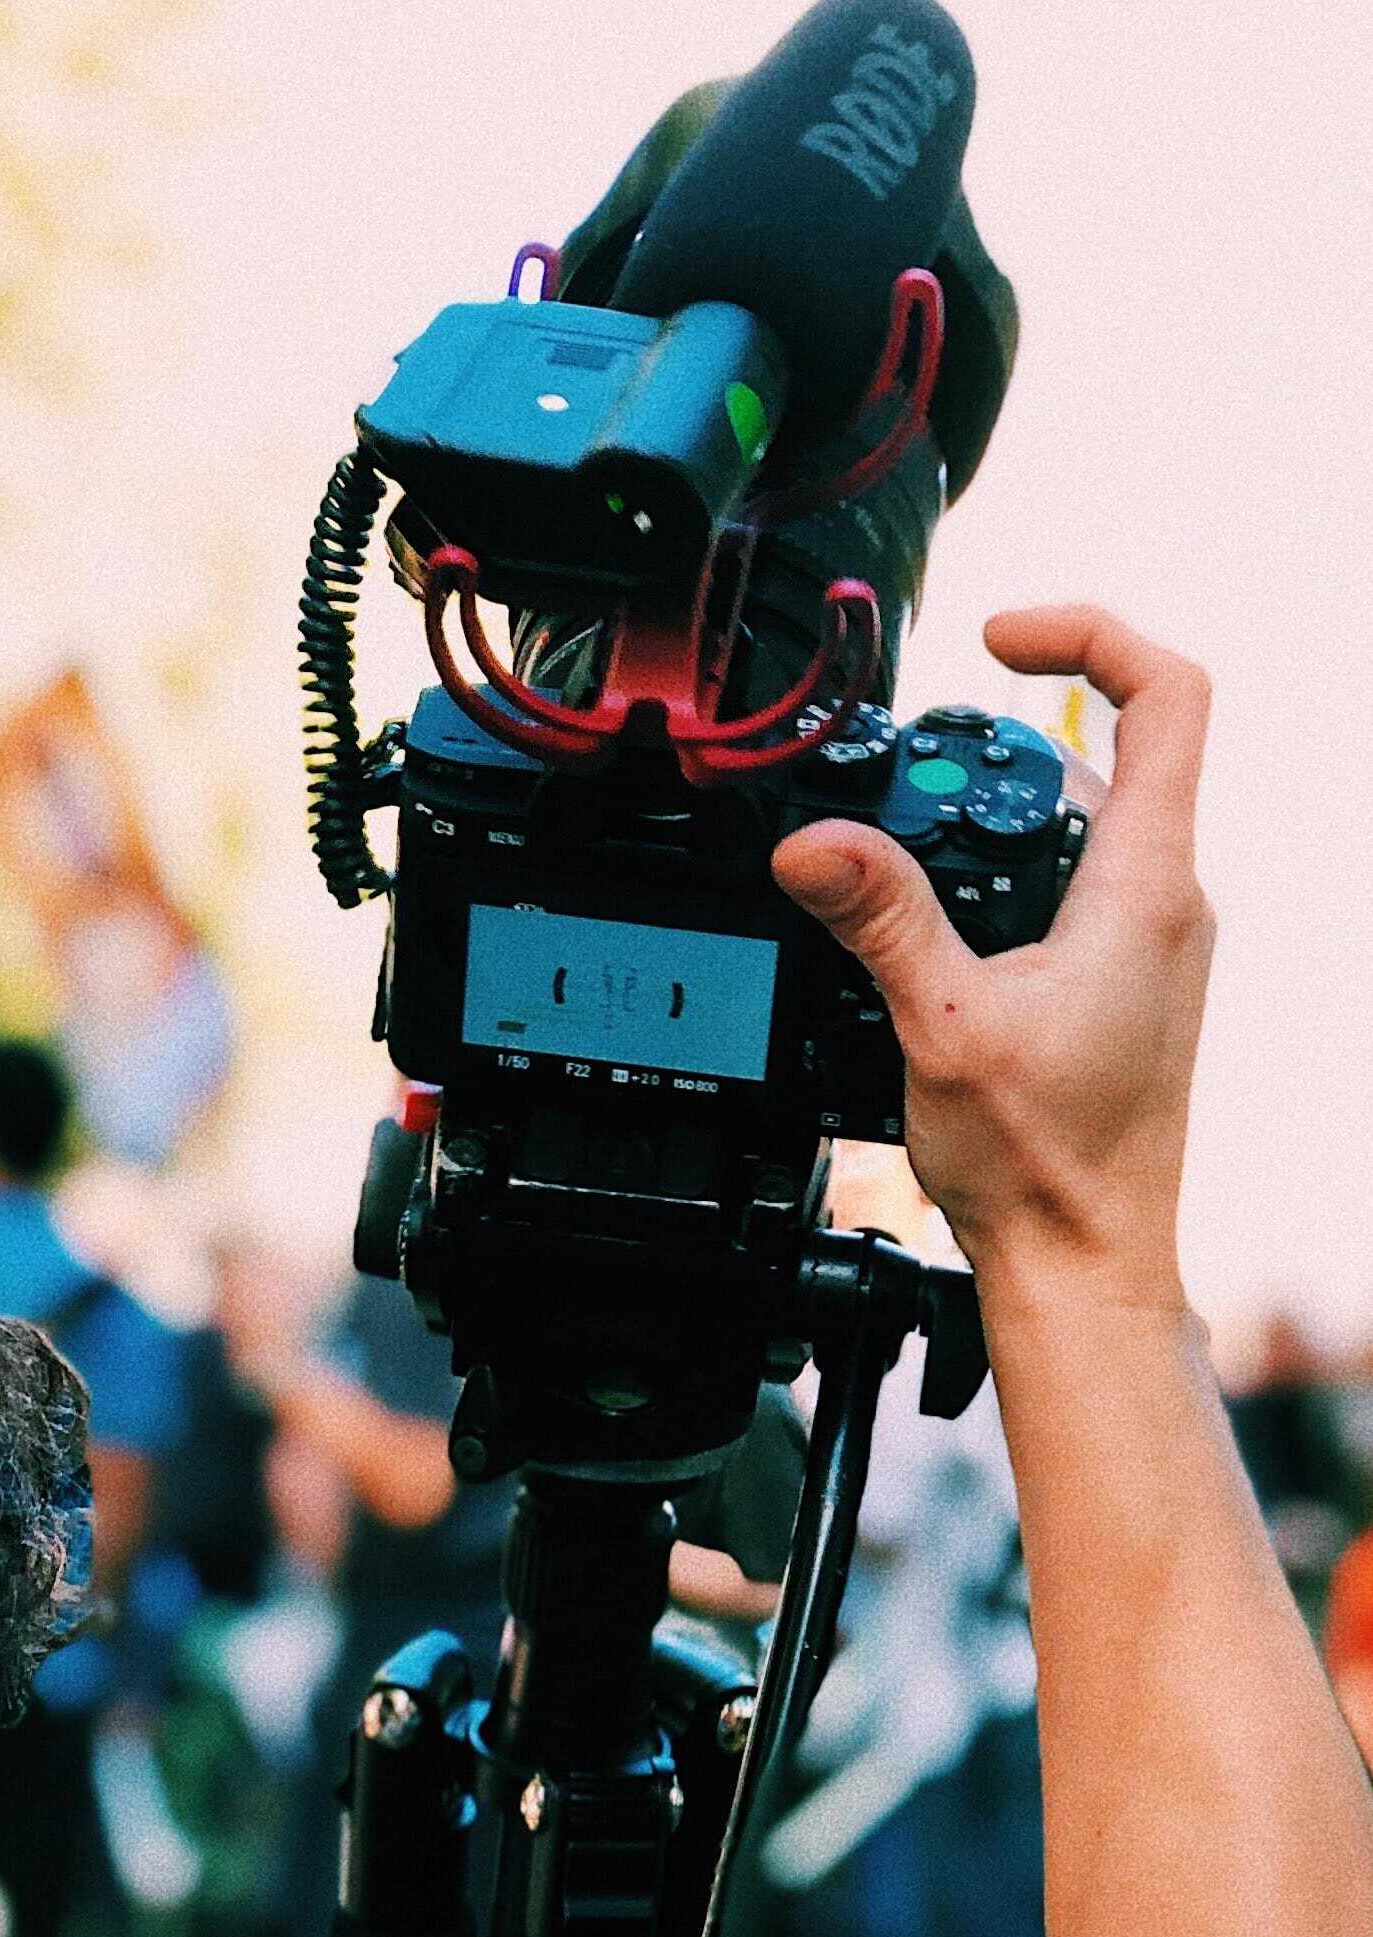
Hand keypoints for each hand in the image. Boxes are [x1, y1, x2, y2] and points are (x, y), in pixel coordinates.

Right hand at [772, 606, 1214, 1314]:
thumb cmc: (1045, 1162)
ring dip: (990, 818)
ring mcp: (1147, 942)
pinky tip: (927, 926)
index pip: (1168, 696)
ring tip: (899, 852)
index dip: (1086, 635)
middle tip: (901, 779)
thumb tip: (813, 841)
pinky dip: (998, 875)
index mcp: (1148, 887)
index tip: (995, 639)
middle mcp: (1165, 902)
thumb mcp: (942, 1025)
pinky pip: (1067, 886)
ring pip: (1080, 824)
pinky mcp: (1119, 981)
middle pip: (1102, 754)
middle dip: (994, 748)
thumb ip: (880, 919)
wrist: (1082, 1257)